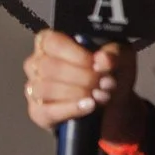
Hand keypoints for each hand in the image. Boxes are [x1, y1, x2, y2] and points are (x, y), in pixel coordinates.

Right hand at [24, 32, 141, 141]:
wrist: (116, 106)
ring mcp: (34, 88)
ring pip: (46, 88)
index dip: (75, 54)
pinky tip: (88, 106)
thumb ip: (114, 54)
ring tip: (101, 96)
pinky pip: (47, 110)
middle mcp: (36, 63)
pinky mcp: (38, 112)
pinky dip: (71, 109)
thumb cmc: (110, 75)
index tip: (97, 64)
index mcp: (50, 43)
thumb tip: (103, 58)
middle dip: (82, 77)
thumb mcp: (121, 59)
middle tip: (105, 83)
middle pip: (49, 67)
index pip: (52, 43)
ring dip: (78, 93)